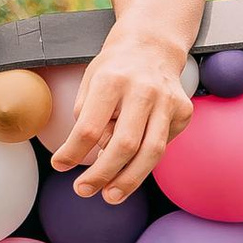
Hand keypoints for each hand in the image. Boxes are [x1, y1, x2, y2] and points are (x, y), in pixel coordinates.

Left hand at [54, 26, 193, 197]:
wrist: (152, 46)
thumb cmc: (114, 69)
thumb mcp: (89, 83)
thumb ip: (88, 118)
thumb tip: (95, 157)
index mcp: (112, 80)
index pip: (89, 127)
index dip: (72, 152)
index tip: (59, 166)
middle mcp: (143, 90)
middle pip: (123, 145)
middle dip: (102, 174)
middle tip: (83, 190)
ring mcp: (168, 101)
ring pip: (151, 152)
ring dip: (129, 180)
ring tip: (110, 195)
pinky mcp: (184, 111)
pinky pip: (163, 145)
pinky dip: (145, 159)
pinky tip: (132, 162)